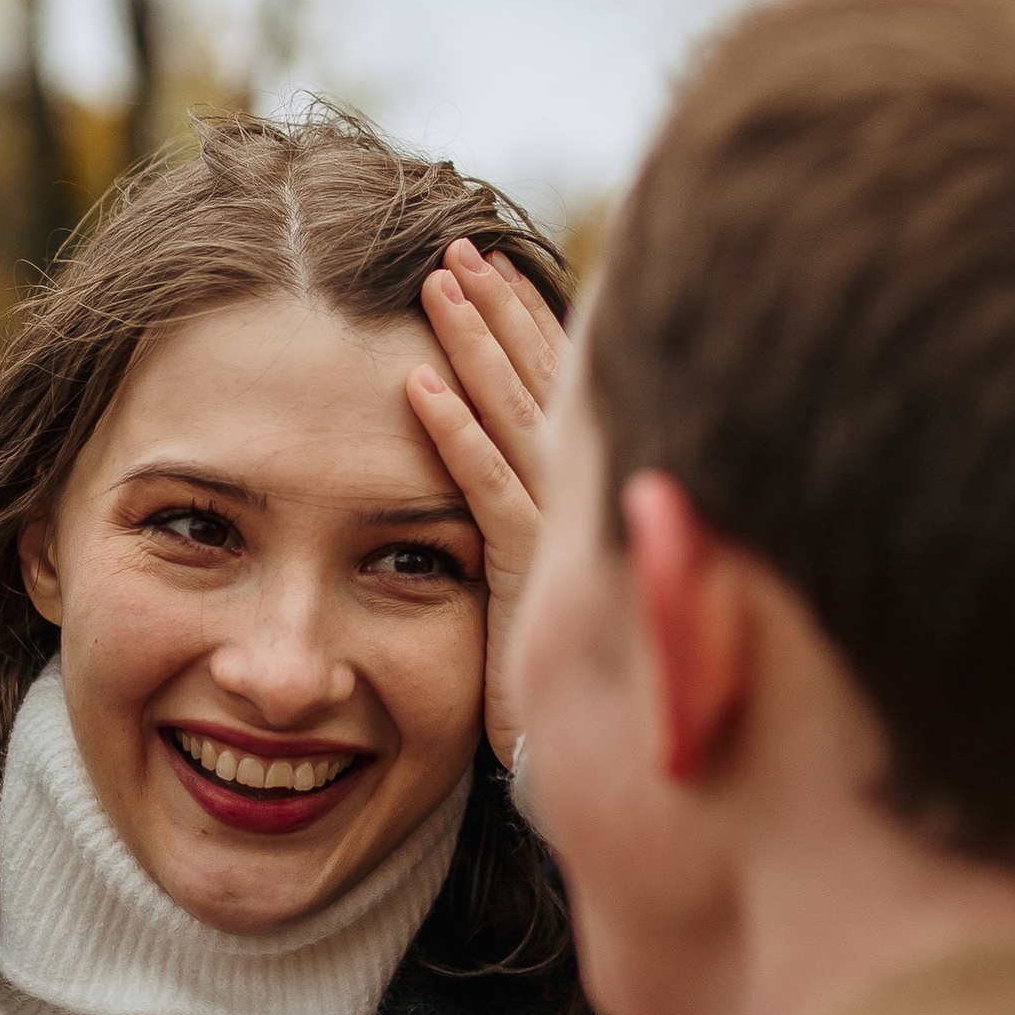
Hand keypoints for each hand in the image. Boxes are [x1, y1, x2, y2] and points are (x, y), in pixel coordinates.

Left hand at [407, 238, 567, 774]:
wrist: (595, 767)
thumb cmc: (584, 681)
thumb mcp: (564, 580)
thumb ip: (553, 521)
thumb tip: (544, 481)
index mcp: (598, 494)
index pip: (565, 388)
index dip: (532, 324)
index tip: (498, 269)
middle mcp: (592, 499)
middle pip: (544, 383)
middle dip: (502, 311)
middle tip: (460, 246)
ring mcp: (567, 530)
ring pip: (516, 417)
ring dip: (476, 345)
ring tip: (437, 283)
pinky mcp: (532, 571)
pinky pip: (486, 490)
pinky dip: (453, 435)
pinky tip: (416, 387)